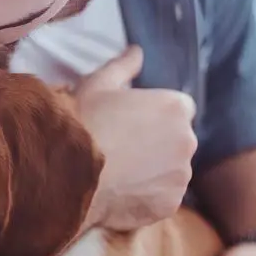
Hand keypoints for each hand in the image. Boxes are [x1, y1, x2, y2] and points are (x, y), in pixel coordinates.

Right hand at [73, 45, 197, 231]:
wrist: (69, 173)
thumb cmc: (82, 123)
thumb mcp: (97, 85)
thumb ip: (123, 66)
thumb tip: (137, 51)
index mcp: (175, 106)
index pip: (178, 109)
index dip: (154, 116)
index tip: (132, 125)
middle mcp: (187, 140)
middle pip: (178, 141)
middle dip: (157, 145)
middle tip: (122, 150)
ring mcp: (180, 175)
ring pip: (172, 172)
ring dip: (154, 172)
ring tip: (119, 174)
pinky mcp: (170, 205)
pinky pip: (163, 198)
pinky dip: (148, 197)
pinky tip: (121, 192)